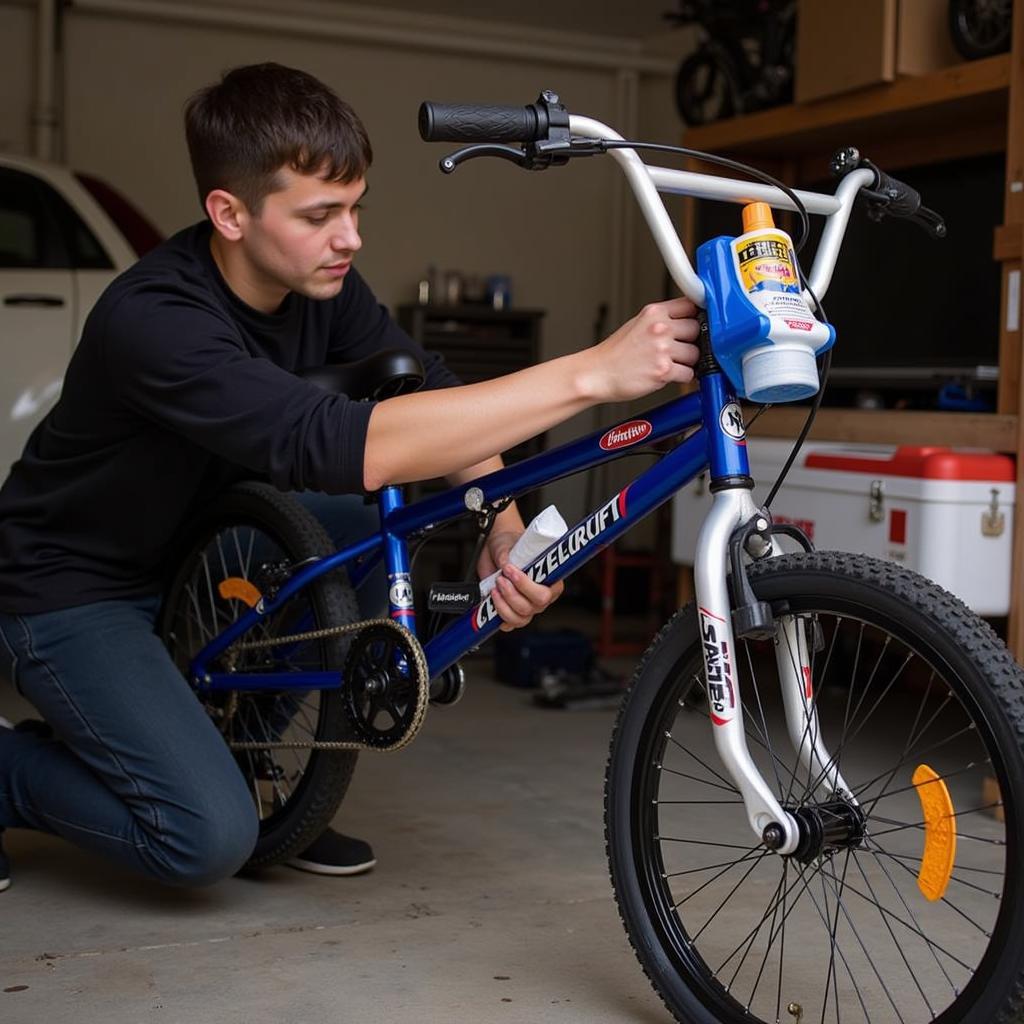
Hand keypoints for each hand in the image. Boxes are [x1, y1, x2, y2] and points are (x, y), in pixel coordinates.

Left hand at [478, 529, 563, 632]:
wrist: (496, 548)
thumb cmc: (510, 544)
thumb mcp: (507, 544)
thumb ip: (506, 555)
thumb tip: (505, 564)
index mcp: (551, 579)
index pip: (547, 592)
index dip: (528, 586)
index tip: (511, 570)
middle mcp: (541, 596)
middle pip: (534, 607)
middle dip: (513, 594)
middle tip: (501, 578)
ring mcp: (527, 606)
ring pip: (521, 618)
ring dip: (504, 604)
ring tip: (495, 587)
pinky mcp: (511, 612)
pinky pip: (508, 624)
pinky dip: (498, 614)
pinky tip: (492, 600)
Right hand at [584, 297, 700, 402]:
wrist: (596, 374)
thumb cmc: (615, 354)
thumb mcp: (637, 324)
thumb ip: (662, 319)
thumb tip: (688, 320)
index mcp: (653, 312)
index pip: (690, 305)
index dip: (694, 316)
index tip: (692, 325)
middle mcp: (659, 328)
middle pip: (696, 329)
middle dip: (689, 341)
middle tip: (676, 349)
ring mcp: (661, 349)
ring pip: (695, 354)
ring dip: (686, 362)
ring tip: (668, 363)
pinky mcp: (663, 370)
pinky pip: (689, 373)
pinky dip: (681, 377)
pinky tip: (666, 374)